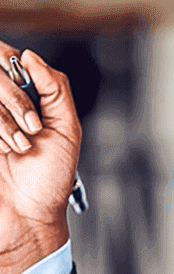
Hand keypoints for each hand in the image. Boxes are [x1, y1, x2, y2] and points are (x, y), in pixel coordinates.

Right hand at [0, 41, 81, 273]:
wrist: (27, 217)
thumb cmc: (49, 180)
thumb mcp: (67, 129)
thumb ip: (55, 88)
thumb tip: (30, 56)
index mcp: (28, 100)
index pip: (10, 59)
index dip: (16, 69)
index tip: (31, 93)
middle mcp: (2, 107)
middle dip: (16, 102)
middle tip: (32, 130)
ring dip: (5, 123)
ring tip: (20, 147)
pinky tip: (5, 151)